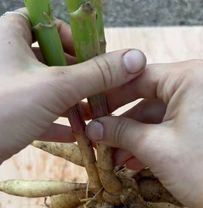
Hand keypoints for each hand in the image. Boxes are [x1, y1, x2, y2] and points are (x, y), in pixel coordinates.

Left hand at [0, 9, 145, 163]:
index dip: (70, 37)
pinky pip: (38, 111)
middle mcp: (7, 59)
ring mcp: (8, 88)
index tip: (91, 56)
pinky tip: (76, 134)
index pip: (44, 23)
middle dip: (77, 76)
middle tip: (99, 90)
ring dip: (71, 101)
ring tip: (94, 114)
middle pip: (50, 58)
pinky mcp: (8, 113)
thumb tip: (134, 58)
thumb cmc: (3, 110)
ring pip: (46, 87)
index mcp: (10, 37)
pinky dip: (57, 121)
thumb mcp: (55, 87)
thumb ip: (96, 73)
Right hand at [86, 60, 202, 207]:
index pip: (138, 77)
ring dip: (136, 137)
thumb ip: (120, 132)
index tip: (90, 111)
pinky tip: (136, 161)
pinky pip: (174, 126)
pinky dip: (154, 142)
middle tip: (100, 140)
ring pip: (160, 116)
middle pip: (149, 99)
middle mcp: (202, 83)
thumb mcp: (154, 147)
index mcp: (191, 77)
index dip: (110, 96)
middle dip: (123, 125)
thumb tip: (91, 128)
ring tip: (115, 159)